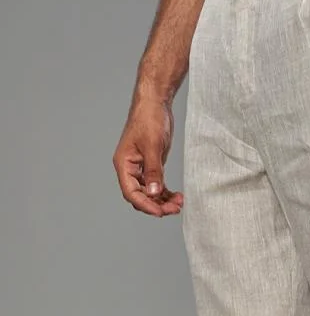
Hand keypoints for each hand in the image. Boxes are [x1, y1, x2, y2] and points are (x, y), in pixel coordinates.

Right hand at [113, 98, 183, 216]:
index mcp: (124, 164)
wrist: (155, 103)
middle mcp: (130, 169)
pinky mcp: (151, 166)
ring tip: (179, 203)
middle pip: (140, 196)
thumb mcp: (153, 146)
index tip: (161, 212)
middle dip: (157, 205)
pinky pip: (156, 185)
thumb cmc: (149, 119)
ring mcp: (140, 168)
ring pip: (149, 193)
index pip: (131, 193)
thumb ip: (153, 171)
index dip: (145, 205)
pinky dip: (165, 193)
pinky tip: (177, 196)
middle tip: (175, 208)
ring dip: (163, 201)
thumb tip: (154, 193)